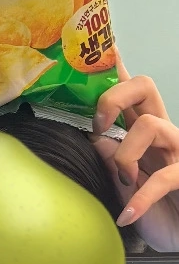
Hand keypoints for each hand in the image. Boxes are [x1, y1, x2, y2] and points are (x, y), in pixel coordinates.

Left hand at [93, 54, 178, 249]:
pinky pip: (163, 177)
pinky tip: (128, 216)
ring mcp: (178, 153)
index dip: (118, 69)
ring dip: (125, 155)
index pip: (132, 93)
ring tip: (124, 182)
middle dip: (115, 95)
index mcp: (145, 133)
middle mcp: (164, 135)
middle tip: (99, 124)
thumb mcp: (124, 185)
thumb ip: (110, 158)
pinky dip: (140, 199)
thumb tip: (94, 136)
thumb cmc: (158, 212)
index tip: (105, 48)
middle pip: (145, 87)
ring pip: (148, 125)